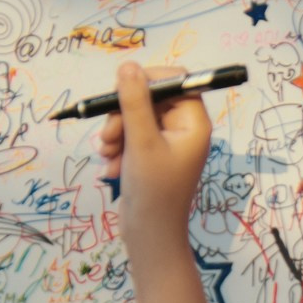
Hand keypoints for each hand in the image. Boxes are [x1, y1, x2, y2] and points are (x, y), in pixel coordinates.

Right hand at [98, 62, 215, 256]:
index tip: (122, 89)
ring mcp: (168, 142)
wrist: (150, 235)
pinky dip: (119, 147)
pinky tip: (112, 167)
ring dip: (116, 132)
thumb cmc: (153, 191)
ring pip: (136, 116)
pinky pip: (132, 135)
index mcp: (194, 122)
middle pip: (150, 98)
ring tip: (108, 155)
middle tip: (108, 135)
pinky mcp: (152, 154)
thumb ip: (133, 102)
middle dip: (123, 114)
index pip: (175, 80)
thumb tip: (128, 66)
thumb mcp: (140, 142)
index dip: (147, 80)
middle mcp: (184, 128)